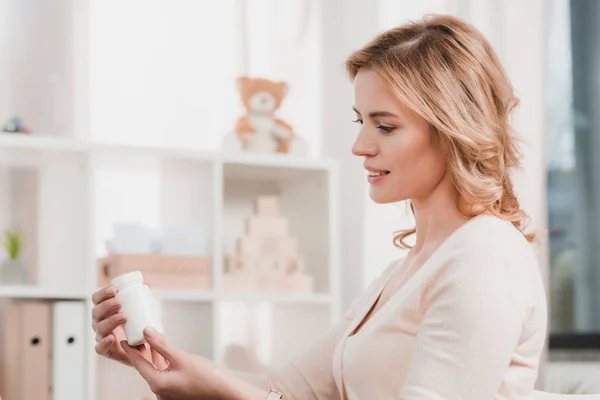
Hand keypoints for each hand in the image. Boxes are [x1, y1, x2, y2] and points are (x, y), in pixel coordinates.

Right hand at [91, 286, 166, 368]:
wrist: (141, 348)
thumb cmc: (136, 325)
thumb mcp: (140, 309)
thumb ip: (142, 296)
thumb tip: (146, 282)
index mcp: (104, 311)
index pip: (97, 299)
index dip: (103, 294)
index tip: (115, 290)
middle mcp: (99, 322)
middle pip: (96, 312)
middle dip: (106, 306)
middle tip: (119, 302)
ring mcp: (101, 336)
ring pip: (99, 328)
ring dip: (110, 321)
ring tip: (124, 317)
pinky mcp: (106, 350)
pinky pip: (99, 348)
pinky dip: (104, 343)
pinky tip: (112, 338)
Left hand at [122, 327, 268, 399]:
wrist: (224, 391)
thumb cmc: (206, 377)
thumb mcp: (181, 357)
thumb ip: (161, 345)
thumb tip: (146, 332)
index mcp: (157, 383)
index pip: (139, 363)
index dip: (130, 350)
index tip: (123, 340)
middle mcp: (160, 390)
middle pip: (146, 367)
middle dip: (142, 351)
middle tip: (136, 336)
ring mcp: (168, 391)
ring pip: (156, 370)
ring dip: (153, 356)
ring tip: (149, 340)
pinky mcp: (176, 390)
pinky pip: (164, 374)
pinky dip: (162, 362)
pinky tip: (164, 352)